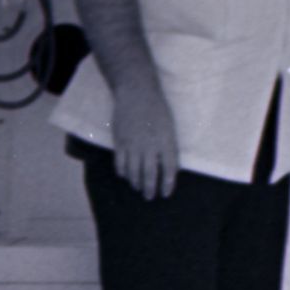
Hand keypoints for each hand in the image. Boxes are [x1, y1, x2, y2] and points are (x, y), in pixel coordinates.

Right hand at [111, 82, 179, 198]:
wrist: (137, 92)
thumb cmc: (157, 108)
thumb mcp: (169, 127)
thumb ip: (168, 147)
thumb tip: (169, 167)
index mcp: (166, 141)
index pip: (169, 169)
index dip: (168, 184)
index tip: (166, 193)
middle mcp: (150, 146)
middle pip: (150, 174)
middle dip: (150, 189)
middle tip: (150, 197)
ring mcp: (133, 144)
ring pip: (133, 172)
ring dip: (136, 183)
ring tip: (138, 188)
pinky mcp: (120, 141)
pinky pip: (120, 163)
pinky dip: (122, 172)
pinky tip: (125, 176)